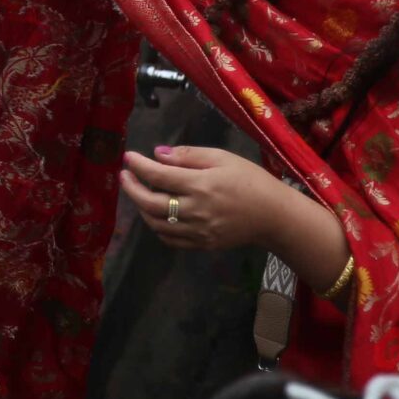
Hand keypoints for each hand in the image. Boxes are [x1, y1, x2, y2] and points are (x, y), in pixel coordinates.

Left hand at [120, 144, 290, 250]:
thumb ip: (188, 155)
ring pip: (156, 224)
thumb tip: (157, 154)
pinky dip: (157, 226)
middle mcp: (195, 211)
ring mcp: (197, 231)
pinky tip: (157, 214)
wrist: (273, 215)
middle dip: (132, 189)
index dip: (138, 166)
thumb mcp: (222, 158)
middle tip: (125, 176)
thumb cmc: (250, 180)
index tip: (128, 157)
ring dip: (142, 208)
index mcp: (201, 185)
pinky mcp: (201, 244)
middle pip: (150, 203)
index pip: (158, 176)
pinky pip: (169, 239)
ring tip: (141, 192)